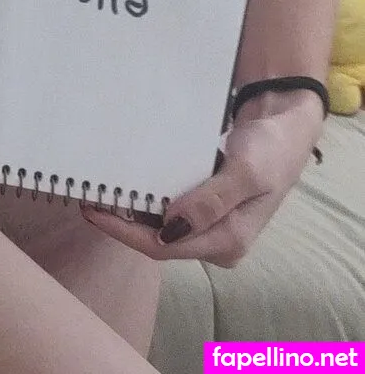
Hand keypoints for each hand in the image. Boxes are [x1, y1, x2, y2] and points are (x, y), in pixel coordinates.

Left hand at [81, 90, 324, 266]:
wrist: (285, 127)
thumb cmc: (271, 150)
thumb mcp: (246, 172)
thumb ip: (210, 201)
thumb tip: (170, 226)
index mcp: (227, 241)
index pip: (163, 246)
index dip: (124, 232)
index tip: (93, 210)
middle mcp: (216, 239)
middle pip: (157, 239)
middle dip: (122, 222)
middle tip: (89, 195)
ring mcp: (210, 224)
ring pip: (160, 223)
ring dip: (131, 209)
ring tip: (100, 187)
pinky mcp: (205, 205)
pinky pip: (168, 207)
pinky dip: (147, 196)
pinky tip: (128, 180)